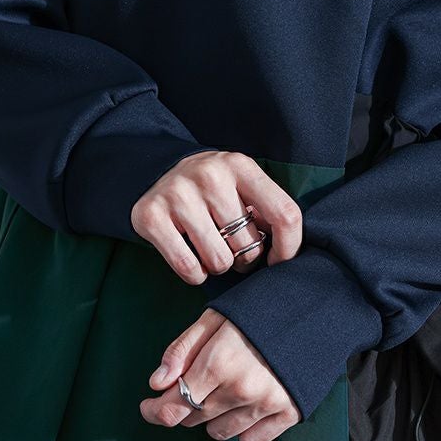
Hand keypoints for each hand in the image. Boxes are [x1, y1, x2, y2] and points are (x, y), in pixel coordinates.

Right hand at [130, 150, 302, 282]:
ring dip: (219, 266)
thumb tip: (287, 251)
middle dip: (245, 258)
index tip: (278, 259)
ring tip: (212, 249)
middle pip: (248, 245)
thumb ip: (268, 209)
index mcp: (240, 166)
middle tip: (233, 248)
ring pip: (219, 261)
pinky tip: (194, 259)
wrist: (158, 173)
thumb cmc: (213, 189)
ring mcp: (178, 195)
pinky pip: (189, 268)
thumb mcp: (242, 185)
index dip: (288, 247)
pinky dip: (195, 274)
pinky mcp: (151, 216)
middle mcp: (210, 176)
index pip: (284, 213)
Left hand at [139, 308, 301, 440]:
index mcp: (218, 363)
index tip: (148, 407)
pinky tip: (246, 405)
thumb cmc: (259, 310)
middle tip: (192, 387)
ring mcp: (267, 404)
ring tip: (224, 391)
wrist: (316, 309)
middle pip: (193, 420)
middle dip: (184, 406)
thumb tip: (156, 383)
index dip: (154, 411)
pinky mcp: (289, 413)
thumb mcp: (213, 318)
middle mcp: (241, 389)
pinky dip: (243, 428)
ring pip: (220, 433)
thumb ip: (181, 350)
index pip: (173, 407)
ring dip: (213, 417)